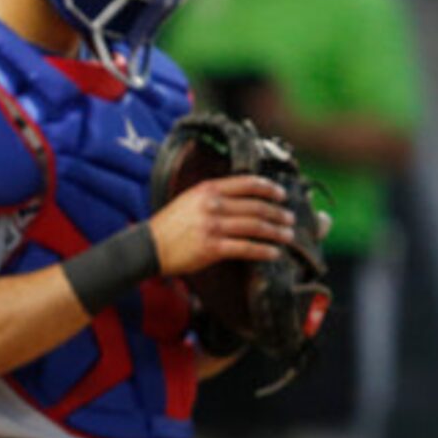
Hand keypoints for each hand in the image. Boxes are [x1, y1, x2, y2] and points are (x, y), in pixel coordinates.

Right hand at [149, 175, 296, 278]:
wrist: (148, 247)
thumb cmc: (169, 225)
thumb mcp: (189, 200)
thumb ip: (214, 196)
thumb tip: (244, 199)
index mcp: (208, 189)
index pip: (247, 184)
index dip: (269, 189)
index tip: (281, 195)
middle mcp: (212, 205)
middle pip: (256, 207)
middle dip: (278, 213)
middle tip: (289, 219)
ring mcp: (213, 227)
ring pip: (255, 227)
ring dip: (276, 232)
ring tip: (287, 236)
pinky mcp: (212, 248)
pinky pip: (246, 248)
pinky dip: (264, 251)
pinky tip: (274, 253)